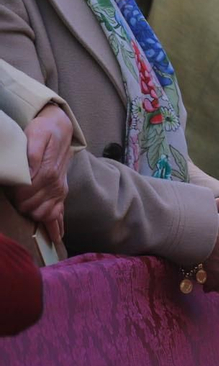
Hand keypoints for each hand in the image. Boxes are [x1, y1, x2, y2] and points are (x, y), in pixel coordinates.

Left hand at [14, 104, 72, 242]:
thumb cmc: (45, 131)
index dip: (17, 196)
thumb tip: (28, 172)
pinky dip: (56, 227)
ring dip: (34, 217)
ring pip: (46, 214)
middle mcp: (57, 184)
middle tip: (15, 199)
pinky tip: (55, 237)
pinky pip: (60, 213)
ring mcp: (60, 190)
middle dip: (22, 207)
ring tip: (25, 212)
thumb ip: (32, 152)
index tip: (11, 192)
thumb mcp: (36, 135)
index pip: (28, 194)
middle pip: (35, 207)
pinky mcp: (61, 193)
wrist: (61, 128)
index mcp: (49, 172)